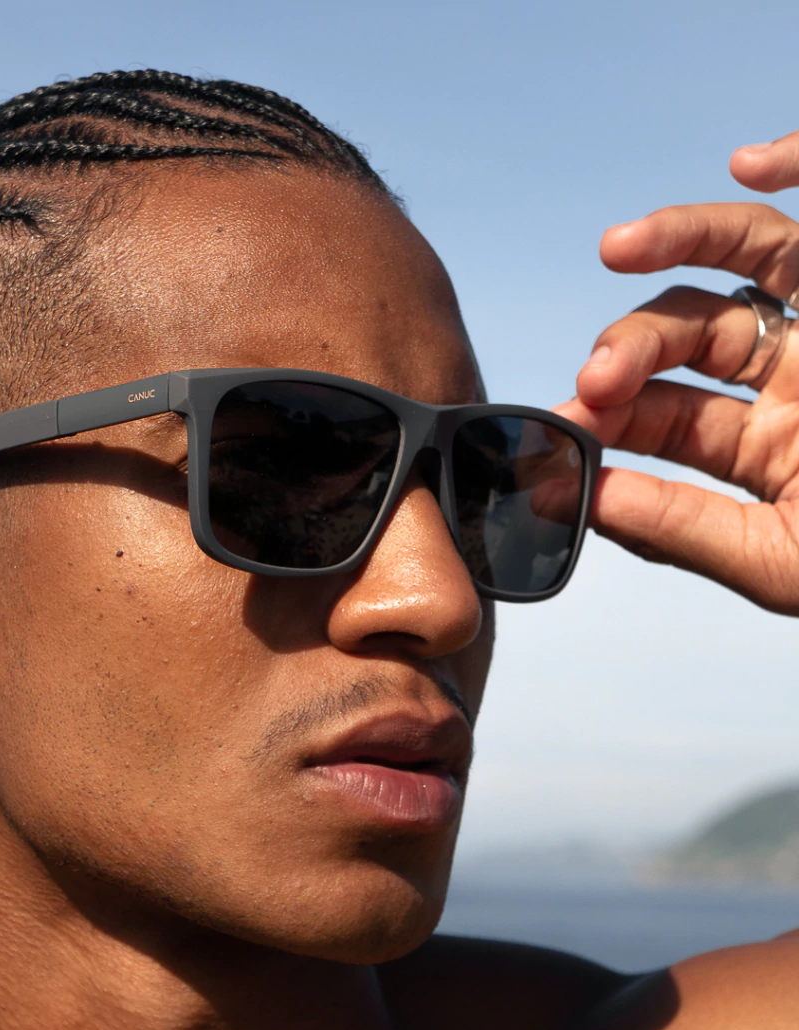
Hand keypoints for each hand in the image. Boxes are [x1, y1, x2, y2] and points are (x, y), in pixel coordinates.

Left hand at [557, 129, 798, 613]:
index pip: (663, 420)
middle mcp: (793, 384)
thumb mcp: (781, 562)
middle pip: (690, 337)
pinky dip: (796, 167)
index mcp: (763, 451)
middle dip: (631, 348)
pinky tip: (753, 165)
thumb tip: (577, 499)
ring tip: (620, 246)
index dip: (605, 417)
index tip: (557, 425)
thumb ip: (680, 528)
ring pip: (749, 257)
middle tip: (596, 379)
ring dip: (681, 240)